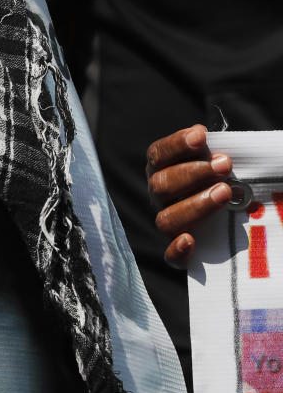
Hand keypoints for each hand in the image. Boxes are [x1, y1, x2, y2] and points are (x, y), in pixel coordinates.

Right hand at [146, 124, 233, 267]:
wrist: (234, 211)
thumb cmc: (224, 178)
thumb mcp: (217, 158)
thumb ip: (213, 148)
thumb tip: (210, 135)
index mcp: (162, 169)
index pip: (159, 155)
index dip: (176, 145)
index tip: (201, 135)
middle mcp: (159, 196)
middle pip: (161, 185)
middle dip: (193, 173)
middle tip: (224, 166)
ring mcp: (169, 223)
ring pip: (166, 219)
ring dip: (195, 204)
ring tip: (225, 193)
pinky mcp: (180, 252)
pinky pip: (170, 257)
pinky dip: (177, 250)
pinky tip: (190, 241)